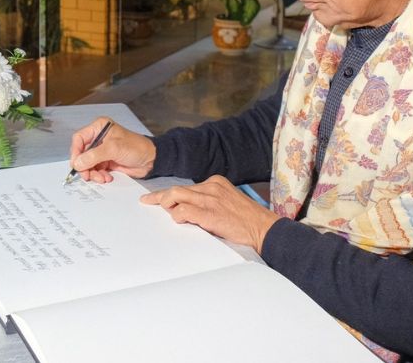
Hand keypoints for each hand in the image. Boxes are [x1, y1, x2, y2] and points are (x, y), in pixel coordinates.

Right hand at [69, 117, 155, 182]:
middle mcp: (98, 138)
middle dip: (84, 166)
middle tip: (88, 175)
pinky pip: (95, 170)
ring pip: (87, 164)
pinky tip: (107, 177)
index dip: (76, 152)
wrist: (151, 160)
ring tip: (102, 178)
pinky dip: (99, 175)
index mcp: (99, 128)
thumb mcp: (114, 149)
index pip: (79, 139)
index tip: (76, 164)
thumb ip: (94, 155)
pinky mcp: (106, 161)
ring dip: (92, 173)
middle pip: (81, 153)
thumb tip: (78, 163)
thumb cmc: (136, 147)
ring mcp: (102, 151)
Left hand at [140, 175, 278, 253]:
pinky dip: (177, 216)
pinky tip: (178, 221)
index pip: (186, 186)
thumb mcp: (227, 203)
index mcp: (216, 182)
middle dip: (160, 196)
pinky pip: (184, 211)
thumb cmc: (246, 221)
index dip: (170, 193)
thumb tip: (186, 210)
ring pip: (176, 196)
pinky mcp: (209, 213)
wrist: (264, 229)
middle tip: (147, 202)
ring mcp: (210, 199)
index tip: (158, 198)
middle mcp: (211, 187)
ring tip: (160, 211)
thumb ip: (208, 202)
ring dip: (165, 204)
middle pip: (177, 189)